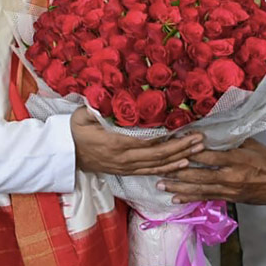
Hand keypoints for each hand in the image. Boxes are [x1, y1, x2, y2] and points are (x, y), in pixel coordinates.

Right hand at [71, 107, 202, 175]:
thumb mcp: (83, 115)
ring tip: (199, 152)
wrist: (63, 153)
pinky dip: (168, 169)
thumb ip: (98, 106)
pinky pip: (150, 171)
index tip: (186, 132)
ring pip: (157, 166)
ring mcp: (126, 167)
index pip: (148, 143)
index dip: (169, 140)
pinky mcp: (126, 171)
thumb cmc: (74, 130)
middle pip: (159, 155)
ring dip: (179, 159)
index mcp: (116, 143)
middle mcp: (124, 158)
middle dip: (182, 148)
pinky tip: (181, 165)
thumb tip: (110, 94)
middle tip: (201, 141)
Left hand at [159, 138, 265, 205]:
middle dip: (177, 172)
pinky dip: (191, 197)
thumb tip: (212, 129)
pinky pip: (207, 197)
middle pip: (199, 174)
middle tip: (158, 169)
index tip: (173, 144)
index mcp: (236, 158)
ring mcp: (229, 189)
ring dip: (179, 187)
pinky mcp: (230, 198)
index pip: (207, 155)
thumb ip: (231, 139)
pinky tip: (177, 197)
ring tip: (161, 185)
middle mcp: (230, 175)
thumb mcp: (251, 144)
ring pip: (199, 188)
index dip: (189, 150)